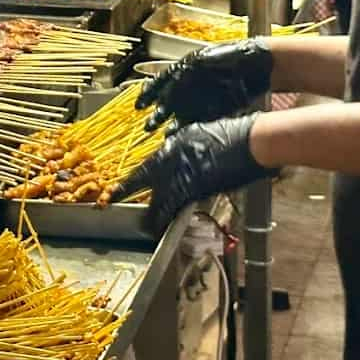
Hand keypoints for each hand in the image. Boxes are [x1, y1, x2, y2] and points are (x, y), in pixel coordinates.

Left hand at [109, 115, 274, 236]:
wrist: (248, 142)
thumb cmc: (229, 134)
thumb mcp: (198, 133)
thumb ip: (182, 145)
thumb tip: (173, 152)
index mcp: (171, 146)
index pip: (144, 166)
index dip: (129, 180)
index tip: (115, 189)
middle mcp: (171, 160)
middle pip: (143, 181)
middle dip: (127, 193)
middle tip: (112, 203)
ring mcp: (182, 175)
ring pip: (158, 198)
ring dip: (150, 213)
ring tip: (143, 226)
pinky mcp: (195, 189)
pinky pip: (174, 206)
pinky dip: (166, 217)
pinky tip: (159, 226)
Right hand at [139, 38, 272, 133]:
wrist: (253, 66)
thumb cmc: (226, 57)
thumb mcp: (199, 62)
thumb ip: (179, 78)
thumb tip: (162, 94)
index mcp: (181, 71)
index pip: (158, 83)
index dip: (146, 95)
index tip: (137, 106)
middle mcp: (187, 87)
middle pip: (166, 103)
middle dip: (155, 115)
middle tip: (147, 126)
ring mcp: (199, 100)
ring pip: (178, 115)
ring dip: (168, 125)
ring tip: (159, 133)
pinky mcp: (213, 111)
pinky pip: (195, 122)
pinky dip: (185, 129)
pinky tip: (177, 135)